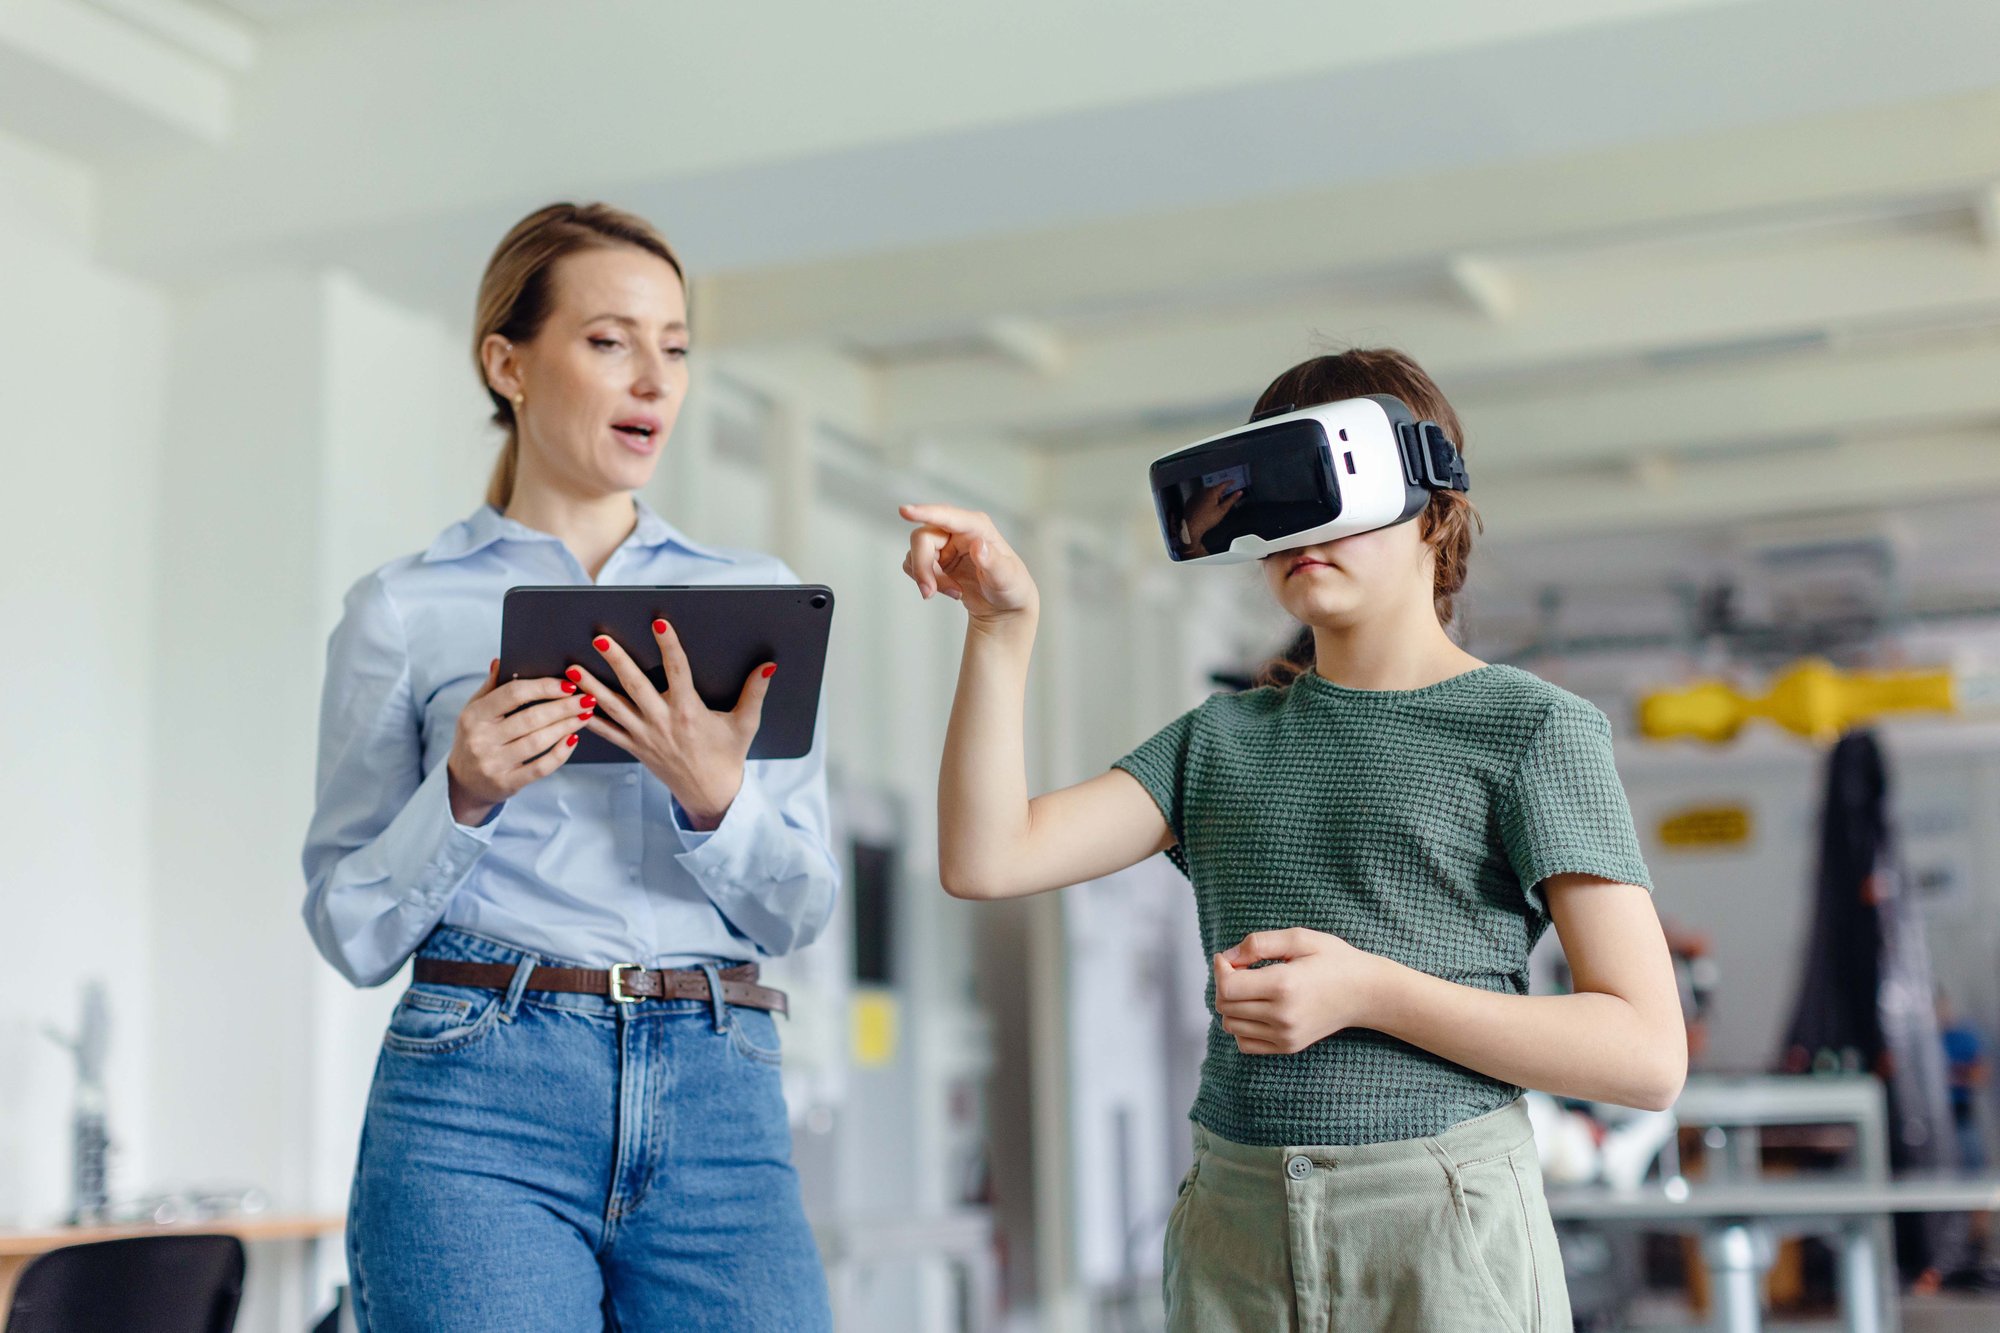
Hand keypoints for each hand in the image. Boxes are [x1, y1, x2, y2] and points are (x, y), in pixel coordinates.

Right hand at [446, 659, 593, 823]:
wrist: (464, 782)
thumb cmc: (475, 738)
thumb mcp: (474, 711)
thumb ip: (490, 687)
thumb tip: (501, 661)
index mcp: (474, 715)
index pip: (513, 694)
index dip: (543, 687)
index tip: (568, 684)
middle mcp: (481, 739)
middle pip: (531, 717)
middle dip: (564, 707)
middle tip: (587, 699)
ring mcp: (493, 763)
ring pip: (538, 741)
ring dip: (567, 726)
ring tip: (585, 715)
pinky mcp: (507, 783)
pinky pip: (541, 767)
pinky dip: (561, 753)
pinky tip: (573, 739)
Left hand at [564, 622, 773, 830]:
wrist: (710, 793)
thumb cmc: (728, 756)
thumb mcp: (745, 724)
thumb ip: (755, 692)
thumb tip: (768, 665)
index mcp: (689, 711)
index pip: (677, 670)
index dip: (669, 645)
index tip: (659, 623)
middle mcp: (663, 721)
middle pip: (636, 685)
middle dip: (617, 660)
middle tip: (600, 639)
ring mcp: (645, 735)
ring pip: (614, 707)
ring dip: (592, 687)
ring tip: (572, 668)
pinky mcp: (635, 747)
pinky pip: (608, 732)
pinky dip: (590, 719)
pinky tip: (573, 704)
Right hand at [897, 503, 1039, 625]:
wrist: (1003, 607)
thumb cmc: (1011, 587)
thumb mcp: (1007, 577)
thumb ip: (993, 561)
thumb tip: (978, 545)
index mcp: (977, 527)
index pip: (948, 516)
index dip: (926, 512)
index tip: (904, 511)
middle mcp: (957, 531)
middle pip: (922, 538)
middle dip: (922, 567)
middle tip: (929, 592)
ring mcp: (944, 544)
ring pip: (915, 554)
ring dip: (927, 577)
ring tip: (954, 592)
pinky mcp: (934, 559)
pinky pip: (913, 565)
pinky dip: (926, 581)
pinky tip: (950, 590)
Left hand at [1183, 480, 1243, 546]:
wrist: (1191, 526)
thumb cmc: (1206, 520)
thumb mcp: (1223, 510)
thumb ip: (1231, 500)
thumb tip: (1239, 493)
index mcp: (1212, 492)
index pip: (1223, 484)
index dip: (1229, 482)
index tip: (1232, 481)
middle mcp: (1203, 491)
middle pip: (1215, 490)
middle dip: (1219, 495)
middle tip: (1220, 506)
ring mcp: (1196, 495)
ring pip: (1207, 494)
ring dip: (1211, 498)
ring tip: (1211, 511)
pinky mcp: (1191, 500)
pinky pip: (1200, 498)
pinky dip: (1203, 502)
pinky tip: (1204, 511)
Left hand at [1212, 928, 1385, 1054]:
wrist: (1366, 993)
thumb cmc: (1334, 960)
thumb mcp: (1300, 938)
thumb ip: (1260, 942)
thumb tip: (1229, 957)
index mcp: (1283, 985)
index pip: (1227, 987)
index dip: (1220, 969)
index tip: (1228, 958)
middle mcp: (1282, 1015)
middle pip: (1225, 1006)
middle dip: (1224, 984)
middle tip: (1241, 969)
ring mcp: (1285, 1035)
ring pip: (1231, 1025)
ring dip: (1231, 1005)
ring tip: (1251, 987)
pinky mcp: (1288, 1047)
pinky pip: (1245, 1044)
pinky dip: (1241, 1027)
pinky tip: (1256, 1008)